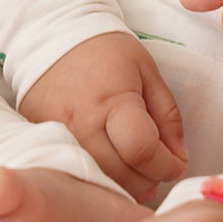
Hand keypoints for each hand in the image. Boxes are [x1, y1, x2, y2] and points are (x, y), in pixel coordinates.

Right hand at [18, 31, 187, 203]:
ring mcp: (59, 138)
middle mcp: (81, 125)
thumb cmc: (105, 51)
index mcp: (112, 101)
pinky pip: (77, 175)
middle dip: (149, 179)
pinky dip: (100, 178)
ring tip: (137, 168)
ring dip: (126, 183)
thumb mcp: (147, 71)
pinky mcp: (43, 144)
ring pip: (100, 182)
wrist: (52, 38)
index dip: (166, 165)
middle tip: (158, 166)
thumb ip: (168, 115)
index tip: (176, 163)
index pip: (142, 150)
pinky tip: (111, 166)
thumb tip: (179, 158)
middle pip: (122, 175)